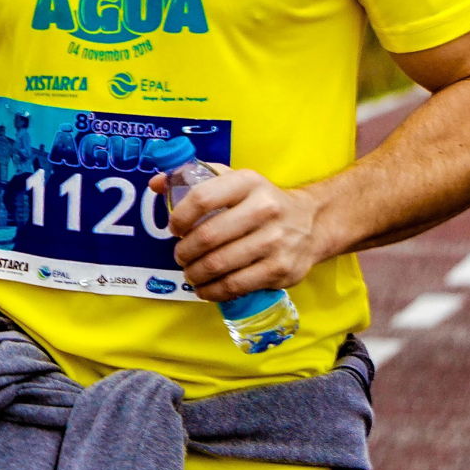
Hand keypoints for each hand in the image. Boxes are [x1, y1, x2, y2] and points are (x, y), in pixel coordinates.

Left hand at [150, 165, 326, 300]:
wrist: (312, 222)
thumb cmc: (260, 201)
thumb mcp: (233, 180)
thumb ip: (193, 177)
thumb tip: (156, 185)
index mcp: (248, 182)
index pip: (202, 198)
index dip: (180, 217)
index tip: (174, 229)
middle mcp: (264, 209)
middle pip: (208, 236)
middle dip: (185, 251)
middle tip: (179, 256)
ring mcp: (275, 241)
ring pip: (220, 264)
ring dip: (196, 274)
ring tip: (190, 274)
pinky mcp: (281, 269)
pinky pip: (237, 285)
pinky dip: (214, 291)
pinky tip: (206, 289)